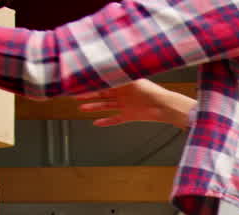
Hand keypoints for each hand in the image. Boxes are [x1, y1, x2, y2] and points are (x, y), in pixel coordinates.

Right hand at [74, 79, 194, 128]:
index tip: (78, 82)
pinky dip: (106, 122)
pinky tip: (96, 123)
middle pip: (101, 94)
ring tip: (81, 107)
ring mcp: (125, 105)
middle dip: (88, 94)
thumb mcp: (131, 79)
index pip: (103, 82)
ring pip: (105, 106)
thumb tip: (102, 66)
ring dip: (93, 107)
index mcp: (122, 83)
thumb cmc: (150, 90)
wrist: (164, 106)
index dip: (91, 82)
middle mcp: (122, 94)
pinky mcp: (129, 116)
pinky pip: (115, 119)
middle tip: (74, 94)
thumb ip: (117, 75)